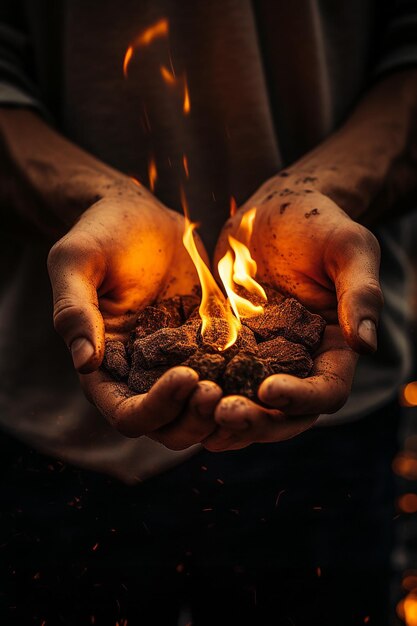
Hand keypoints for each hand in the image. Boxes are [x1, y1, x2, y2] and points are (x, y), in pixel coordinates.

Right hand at [48, 182, 221, 447]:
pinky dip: (246, 382)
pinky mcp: (207, 345)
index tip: (187, 376)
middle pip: (170, 426)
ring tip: (247, 384)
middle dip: (195, 418)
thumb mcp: (76, 261)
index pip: (127, 414)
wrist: (141, 214)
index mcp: (106, 367)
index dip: (156, 408)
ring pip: (203, 412)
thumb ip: (74, 310)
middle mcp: (143, 375)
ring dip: (224, 409)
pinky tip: (268, 366)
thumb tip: (85, 362)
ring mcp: (178, 362)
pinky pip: (230, 376)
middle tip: (220, 389)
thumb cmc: (101, 232)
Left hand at [203, 173, 382, 450]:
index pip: (327, 391)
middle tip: (225, 413)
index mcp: (334, 348)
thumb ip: (361, 294)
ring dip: (227, 420)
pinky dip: (201, 396)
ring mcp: (261, 361)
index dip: (302, 398)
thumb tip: (366, 345)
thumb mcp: (348, 248)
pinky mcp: (228, 351)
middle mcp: (299, 364)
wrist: (270, 212)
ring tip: (199, 414)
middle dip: (258, 420)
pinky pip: (216, 382)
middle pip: (286, 414)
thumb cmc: (317, 224)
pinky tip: (178, 396)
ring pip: (249, 407)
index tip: (269, 389)